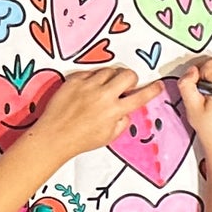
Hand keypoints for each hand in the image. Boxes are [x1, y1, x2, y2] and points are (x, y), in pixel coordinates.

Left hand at [24, 67, 162, 160]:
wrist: (53, 136)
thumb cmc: (80, 140)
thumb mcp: (108, 137)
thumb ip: (122, 122)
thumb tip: (127, 111)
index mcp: (114, 111)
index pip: (140, 97)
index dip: (152, 90)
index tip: (158, 85)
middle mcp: (103, 95)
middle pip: (128, 75)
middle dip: (131, 79)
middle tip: (126, 86)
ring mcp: (88, 86)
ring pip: (109, 70)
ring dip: (111, 78)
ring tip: (104, 88)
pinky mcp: (74, 80)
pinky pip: (90, 72)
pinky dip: (92, 79)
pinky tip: (88, 89)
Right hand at [178, 56, 211, 159]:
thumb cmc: (208, 128)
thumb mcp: (192, 107)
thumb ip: (188, 85)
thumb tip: (191, 70)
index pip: (209, 64)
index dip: (197, 73)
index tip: (195, 88)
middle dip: (204, 71)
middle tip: (199, 90)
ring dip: (210, 75)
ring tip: (205, 94)